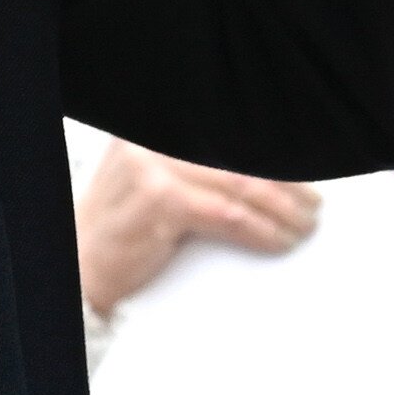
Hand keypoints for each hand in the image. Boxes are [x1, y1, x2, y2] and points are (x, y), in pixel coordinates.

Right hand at [78, 145, 319, 314]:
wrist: (80, 266)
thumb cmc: (126, 228)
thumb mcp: (157, 181)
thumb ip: (200, 169)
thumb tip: (273, 176)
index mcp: (156, 128)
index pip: (230, 137)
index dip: (274, 156)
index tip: (307, 176)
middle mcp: (152, 138)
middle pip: (239, 158)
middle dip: (286, 184)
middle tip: (313, 205)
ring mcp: (152, 166)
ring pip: (239, 185)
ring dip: (280, 210)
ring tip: (303, 226)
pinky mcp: (159, 201)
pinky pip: (226, 214)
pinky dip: (259, 230)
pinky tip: (278, 240)